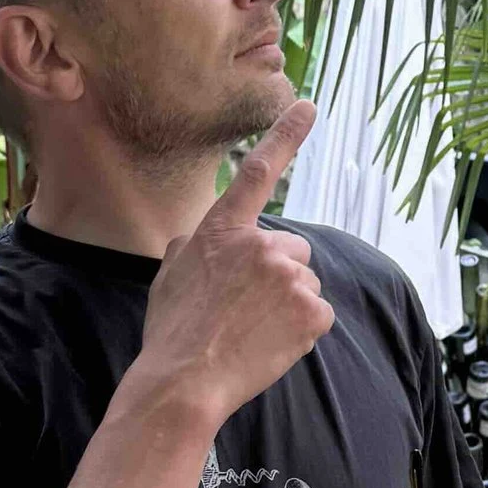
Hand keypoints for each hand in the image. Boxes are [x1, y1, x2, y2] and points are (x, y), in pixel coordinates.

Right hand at [138, 93, 332, 427]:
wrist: (184, 382)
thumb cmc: (172, 332)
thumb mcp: (169, 274)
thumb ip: (193, 245)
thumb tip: (203, 236)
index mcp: (222, 231)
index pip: (259, 172)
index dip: (286, 135)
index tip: (309, 106)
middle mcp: (261, 246)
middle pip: (292, 251)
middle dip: (278, 275)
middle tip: (244, 309)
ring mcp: (290, 278)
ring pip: (304, 285)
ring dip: (288, 305)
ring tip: (251, 331)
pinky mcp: (312, 312)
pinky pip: (318, 316)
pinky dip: (301, 331)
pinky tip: (269, 345)